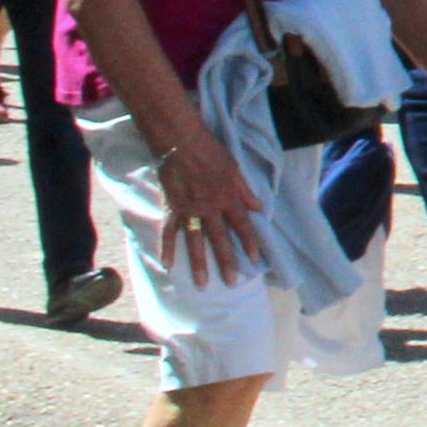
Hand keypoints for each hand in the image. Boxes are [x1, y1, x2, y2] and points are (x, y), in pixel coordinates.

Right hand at [155, 126, 261, 288]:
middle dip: (227, 262)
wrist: (181, 143)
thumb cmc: (211, 151)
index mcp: (229, 198)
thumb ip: (245, 191)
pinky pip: (169, 232)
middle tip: (232, 283)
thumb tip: (259, 207)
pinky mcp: (171, 208)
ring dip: (199, 264)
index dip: (250, 243)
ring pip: (195, 242)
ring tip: (202, 284)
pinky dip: (167, 248)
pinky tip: (167, 265)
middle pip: (220, 239)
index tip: (255, 259)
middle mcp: (211, 208)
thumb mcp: (235, 168)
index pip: (243, 225)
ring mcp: (190, 210)